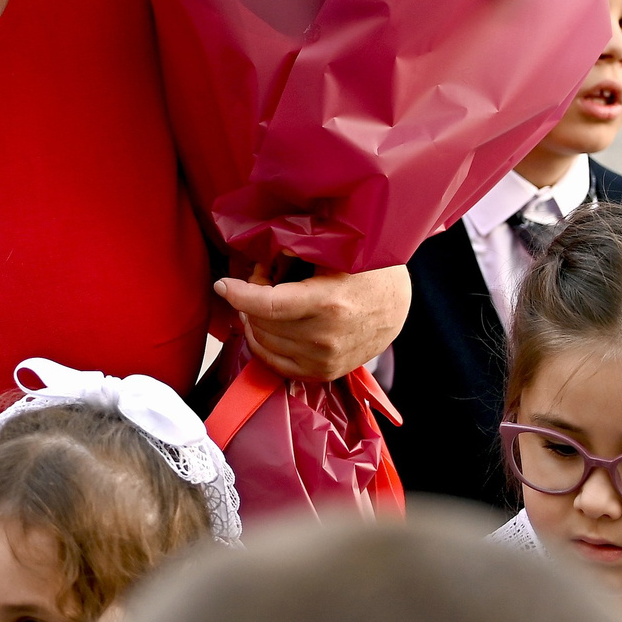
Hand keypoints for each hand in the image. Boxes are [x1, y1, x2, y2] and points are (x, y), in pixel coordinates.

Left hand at [217, 263, 410, 381]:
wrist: (398, 304)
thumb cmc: (367, 270)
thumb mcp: (337, 250)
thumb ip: (296, 248)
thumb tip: (262, 253)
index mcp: (328, 303)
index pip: (267, 304)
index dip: (238, 292)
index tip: (223, 284)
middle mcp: (325, 338)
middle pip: (262, 321)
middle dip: (250, 298)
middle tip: (262, 278)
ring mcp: (325, 360)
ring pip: (264, 342)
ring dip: (255, 319)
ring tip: (269, 298)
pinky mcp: (324, 373)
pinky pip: (275, 363)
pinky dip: (262, 343)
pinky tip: (265, 325)